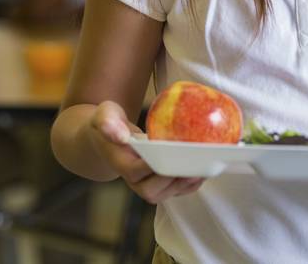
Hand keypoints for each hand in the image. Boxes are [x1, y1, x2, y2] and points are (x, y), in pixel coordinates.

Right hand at [89, 101, 203, 204]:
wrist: (109, 137)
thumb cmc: (109, 122)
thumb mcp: (104, 115)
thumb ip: (107, 121)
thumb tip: (120, 135)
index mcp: (119, 162)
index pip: (136, 171)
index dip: (153, 167)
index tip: (172, 155)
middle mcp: (132, 179)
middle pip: (153, 189)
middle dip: (174, 179)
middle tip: (193, 165)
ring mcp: (145, 184)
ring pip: (166, 193)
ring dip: (185, 183)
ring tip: (203, 168)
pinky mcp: (158, 184)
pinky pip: (175, 190)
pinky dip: (190, 184)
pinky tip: (203, 172)